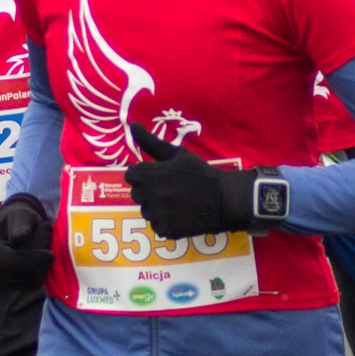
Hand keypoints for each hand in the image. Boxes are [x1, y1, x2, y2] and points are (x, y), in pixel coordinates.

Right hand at [0, 193, 53, 289]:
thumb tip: (19, 237)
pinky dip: (42, 270)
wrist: (17, 227)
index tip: (51, 255)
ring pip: (30, 280)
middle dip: (39, 258)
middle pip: (21, 272)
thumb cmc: (20, 218)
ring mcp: (1, 279)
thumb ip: (20, 224)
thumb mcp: (21, 215)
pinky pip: (34, 283)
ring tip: (42, 244)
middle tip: (47, 238)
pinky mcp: (13, 285)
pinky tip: (41, 256)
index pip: (9, 261)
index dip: (31, 259)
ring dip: (42, 264)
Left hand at [123, 126, 254, 239]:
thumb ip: (151, 142)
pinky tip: (179, 214)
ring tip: (175, 202)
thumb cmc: (199, 174)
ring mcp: (159, 215)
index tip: (155, 175)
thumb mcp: (177, 154)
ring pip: (146, 211)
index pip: (130, 175)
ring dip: (156, 207)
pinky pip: (157, 226)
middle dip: (148, 190)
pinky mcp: (168, 230)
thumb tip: (132, 125)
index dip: (141, 174)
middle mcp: (151, 195)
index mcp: (151, 175)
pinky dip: (165, 222)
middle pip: (136, 193)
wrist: (224, 199)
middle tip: (167, 188)